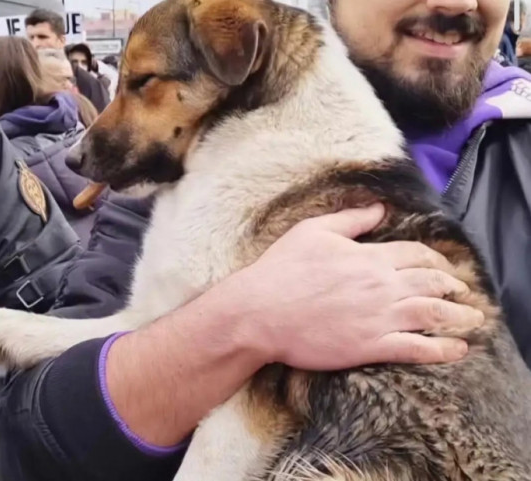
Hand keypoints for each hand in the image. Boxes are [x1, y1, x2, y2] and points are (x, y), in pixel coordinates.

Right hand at [224, 204, 482, 369]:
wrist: (260, 312)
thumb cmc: (281, 269)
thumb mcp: (312, 231)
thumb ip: (350, 219)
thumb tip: (379, 208)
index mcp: (369, 256)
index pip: (417, 254)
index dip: (436, 259)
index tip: (442, 266)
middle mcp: (382, 285)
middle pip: (432, 282)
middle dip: (453, 286)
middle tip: (461, 291)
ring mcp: (379, 317)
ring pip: (433, 314)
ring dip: (458, 316)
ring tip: (472, 318)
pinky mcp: (371, 345)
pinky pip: (417, 348)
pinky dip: (442, 350)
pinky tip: (456, 350)